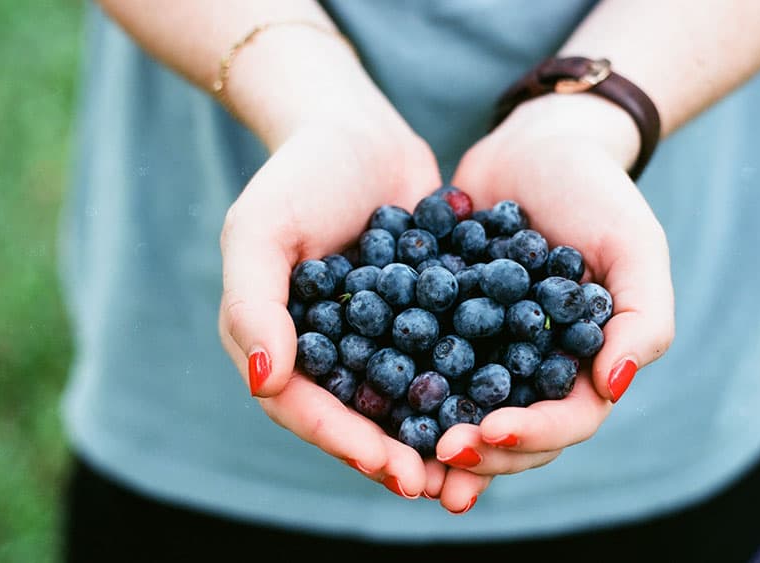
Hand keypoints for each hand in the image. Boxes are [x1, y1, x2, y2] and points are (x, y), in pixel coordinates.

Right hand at [217, 106, 443, 499]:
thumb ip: (252, 304)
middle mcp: (328, 351)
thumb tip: (265, 383)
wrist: (358, 131)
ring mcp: (379, 337)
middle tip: (438, 487)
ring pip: (405, 399)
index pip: (306, 408)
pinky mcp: (424, 318)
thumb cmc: (298, 175)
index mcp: (280, 343)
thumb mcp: (260, 229)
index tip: (391, 468)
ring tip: (475, 463)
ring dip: (436, 435)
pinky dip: (469, 385)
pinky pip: (443, 358)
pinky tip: (506, 404)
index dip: (345, 442)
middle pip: (358, 417)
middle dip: (396, 454)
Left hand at [429, 93, 675, 506]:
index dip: (533, 435)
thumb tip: (616, 387)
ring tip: (402, 463)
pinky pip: (421, 366)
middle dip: (479, 452)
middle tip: (440, 455)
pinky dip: (400, 391)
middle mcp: (535, 370)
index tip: (492, 432)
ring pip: (463, 413)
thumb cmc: (596, 192)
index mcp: (585, 364)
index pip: (567, 420)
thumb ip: (643, 317)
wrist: (535, 145)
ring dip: (436, 443)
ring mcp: (487, 353)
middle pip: (511, 433)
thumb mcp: (633, 245)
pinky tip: (368, 403)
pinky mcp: (443, 328)